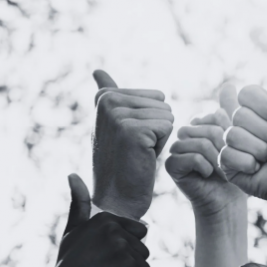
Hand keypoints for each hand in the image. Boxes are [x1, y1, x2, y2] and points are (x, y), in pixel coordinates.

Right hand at [47, 174, 150, 266]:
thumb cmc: (68, 266)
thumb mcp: (72, 231)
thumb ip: (79, 204)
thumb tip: (73, 174)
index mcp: (106, 218)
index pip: (140, 233)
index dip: (126, 249)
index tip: (105, 258)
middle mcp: (115, 229)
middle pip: (143, 251)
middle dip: (129, 265)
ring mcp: (122, 247)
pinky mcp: (128, 266)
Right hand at [92, 70, 173, 219]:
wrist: (117, 196)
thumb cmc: (121, 161)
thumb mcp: (112, 123)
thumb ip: (109, 95)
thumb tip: (97, 70)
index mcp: (104, 96)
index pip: (155, 96)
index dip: (149, 120)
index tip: (129, 138)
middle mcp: (107, 101)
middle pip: (163, 104)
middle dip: (156, 127)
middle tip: (136, 147)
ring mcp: (118, 115)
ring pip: (167, 116)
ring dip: (159, 137)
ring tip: (138, 151)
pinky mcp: (132, 130)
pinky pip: (168, 127)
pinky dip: (161, 145)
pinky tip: (142, 156)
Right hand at [165, 84, 245, 216]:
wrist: (227, 201)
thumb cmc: (237, 171)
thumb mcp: (239, 138)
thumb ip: (233, 112)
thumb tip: (228, 84)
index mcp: (201, 123)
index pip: (217, 116)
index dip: (231, 134)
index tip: (237, 151)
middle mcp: (186, 132)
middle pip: (209, 128)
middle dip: (225, 148)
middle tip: (231, 164)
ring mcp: (176, 147)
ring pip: (200, 142)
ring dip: (216, 159)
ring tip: (222, 170)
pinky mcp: (171, 164)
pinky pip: (190, 156)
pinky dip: (204, 166)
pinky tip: (208, 175)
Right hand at [219, 48, 266, 207]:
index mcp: (260, 110)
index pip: (246, 93)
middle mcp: (245, 125)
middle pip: (238, 115)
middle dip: (264, 132)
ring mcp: (234, 145)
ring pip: (232, 135)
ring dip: (258, 150)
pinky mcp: (227, 165)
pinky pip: (227, 154)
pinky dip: (247, 163)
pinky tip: (258, 170)